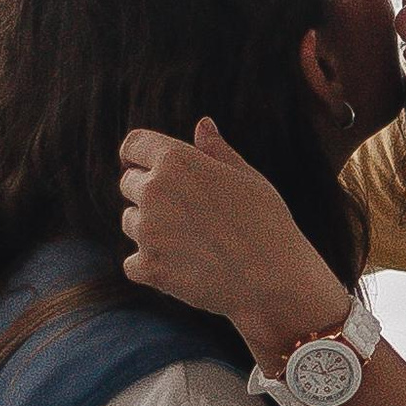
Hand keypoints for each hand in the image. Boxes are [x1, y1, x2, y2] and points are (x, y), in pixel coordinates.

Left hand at [118, 119, 343, 360]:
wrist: (276, 281)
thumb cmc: (269, 225)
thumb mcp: (248, 178)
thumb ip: (217, 151)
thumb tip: (202, 124)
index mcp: (178, 161)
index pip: (135, 145)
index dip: (137, 154)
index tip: (142, 164)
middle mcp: (155, 191)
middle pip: (129, 184)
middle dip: (149, 194)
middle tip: (188, 215)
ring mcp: (148, 231)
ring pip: (131, 222)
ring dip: (151, 230)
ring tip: (193, 243)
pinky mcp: (148, 268)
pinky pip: (133, 263)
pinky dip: (151, 267)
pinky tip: (183, 269)